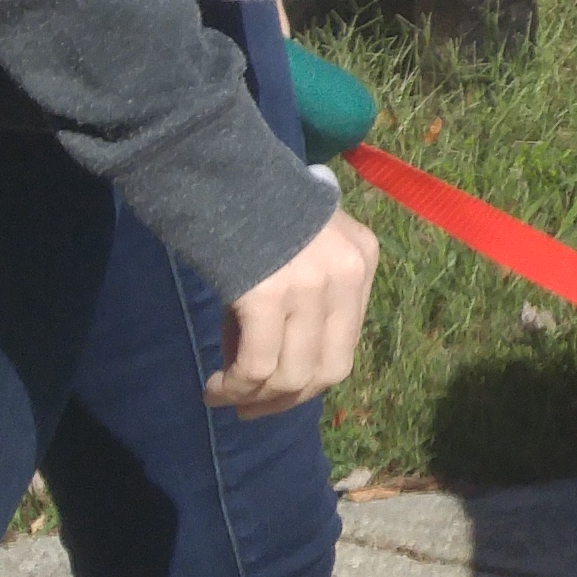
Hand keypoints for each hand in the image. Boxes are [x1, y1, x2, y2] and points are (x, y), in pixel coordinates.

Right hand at [207, 208, 378, 417]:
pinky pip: (258, 366)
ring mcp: (312, 285)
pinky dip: (234, 387)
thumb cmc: (253, 208)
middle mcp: (347, 274)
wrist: (220, 166)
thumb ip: (298, 304)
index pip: (346, 344)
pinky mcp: (268, 294)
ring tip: (222, 397)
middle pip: (329, 369)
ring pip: (293, 376)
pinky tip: (214, 388)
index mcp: (363, 259)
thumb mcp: (298, 250)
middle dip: (287, 401)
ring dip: (255, 399)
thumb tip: (267, 377)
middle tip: (249, 410)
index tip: (275, 393)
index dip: (309, 380)